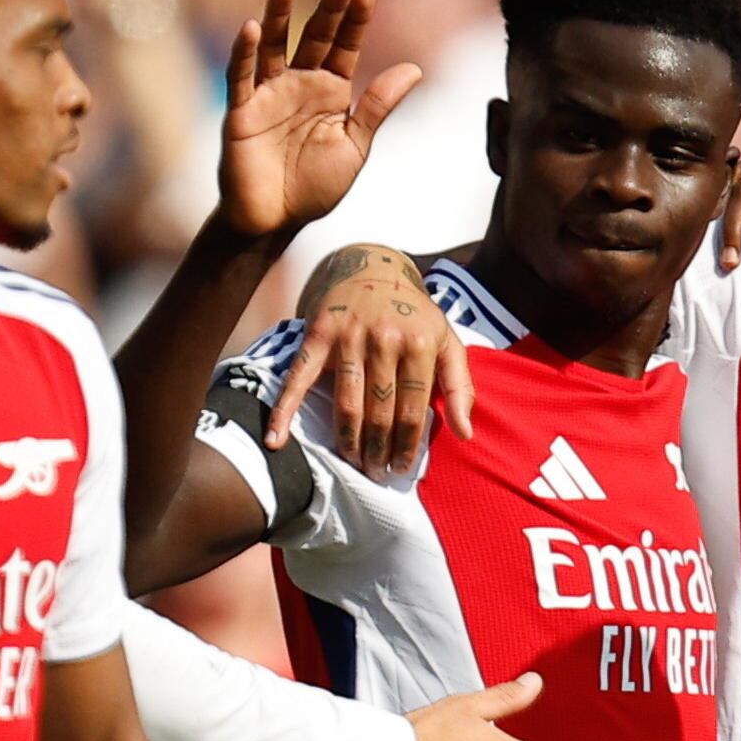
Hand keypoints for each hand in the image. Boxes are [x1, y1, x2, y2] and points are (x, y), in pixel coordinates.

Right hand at [216, 0, 421, 248]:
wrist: (276, 221)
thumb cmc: (315, 186)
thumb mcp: (355, 146)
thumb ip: (377, 107)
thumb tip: (414, 68)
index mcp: (330, 90)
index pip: (345, 45)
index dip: (356, 19)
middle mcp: (299, 83)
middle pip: (313, 36)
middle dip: (327, 8)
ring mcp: (269, 94)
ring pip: (272, 45)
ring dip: (277, 14)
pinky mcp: (241, 111)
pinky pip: (241, 76)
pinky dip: (243, 53)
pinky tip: (249, 27)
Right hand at [271, 245, 472, 469]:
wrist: (373, 267)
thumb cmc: (415, 315)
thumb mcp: (448, 342)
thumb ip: (461, 387)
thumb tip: (465, 433)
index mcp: (419, 344)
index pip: (413, 409)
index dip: (407, 444)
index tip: (401, 468)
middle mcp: (384, 340)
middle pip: (380, 412)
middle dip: (378, 450)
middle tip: (376, 473)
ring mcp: (348, 338)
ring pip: (347, 404)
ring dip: (348, 441)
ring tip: (353, 463)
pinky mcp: (317, 335)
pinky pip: (298, 380)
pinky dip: (284, 411)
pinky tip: (276, 440)